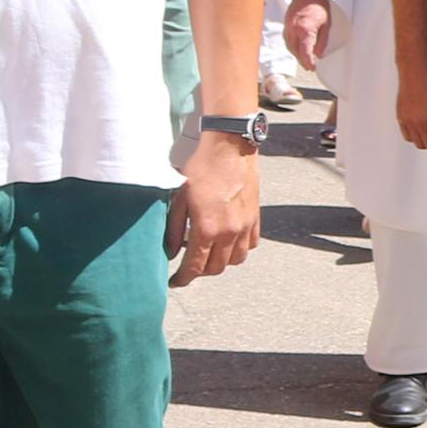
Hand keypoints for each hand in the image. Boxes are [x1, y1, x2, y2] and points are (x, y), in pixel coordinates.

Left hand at [170, 134, 260, 285]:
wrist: (229, 145)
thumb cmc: (201, 167)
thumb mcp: (179, 198)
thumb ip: (174, 229)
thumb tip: (171, 252)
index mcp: (207, 229)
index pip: (195, 268)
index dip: (183, 279)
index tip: (175, 282)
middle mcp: (229, 232)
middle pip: (216, 268)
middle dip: (200, 272)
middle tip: (189, 265)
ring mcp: (245, 225)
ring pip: (236, 260)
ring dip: (221, 262)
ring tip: (209, 253)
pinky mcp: (255, 216)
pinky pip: (251, 244)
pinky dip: (239, 249)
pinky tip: (228, 240)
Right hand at [281, 0, 331, 70]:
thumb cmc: (319, 5)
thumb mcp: (327, 25)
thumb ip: (322, 42)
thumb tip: (319, 55)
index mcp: (305, 29)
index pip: (305, 52)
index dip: (308, 62)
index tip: (312, 68)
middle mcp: (294, 29)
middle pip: (295, 51)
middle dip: (302, 60)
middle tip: (309, 66)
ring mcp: (288, 26)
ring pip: (289, 46)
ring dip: (296, 54)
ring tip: (304, 59)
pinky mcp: (286, 23)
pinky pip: (287, 39)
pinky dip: (292, 45)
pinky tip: (298, 48)